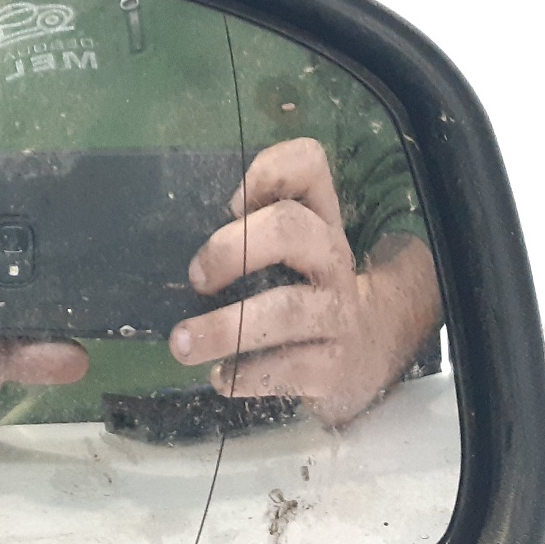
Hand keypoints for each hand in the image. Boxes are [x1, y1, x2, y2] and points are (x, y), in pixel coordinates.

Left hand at [169, 137, 441, 427]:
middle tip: (196, 279)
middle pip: (291, 228)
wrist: (371, 351)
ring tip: (182, 344)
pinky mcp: (335, 367)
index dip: (268, 173)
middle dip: (232, 249)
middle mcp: (332, 258)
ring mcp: (338, 313)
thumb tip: (173, 235)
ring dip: (224, 328)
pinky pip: (288, 369)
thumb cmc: (303, 287)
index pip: (308, 166)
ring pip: (285, 309)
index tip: (229, 203)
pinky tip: (220, 377)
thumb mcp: (284, 251)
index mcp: (316, 219)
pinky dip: (246, 375)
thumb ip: (243, 230)